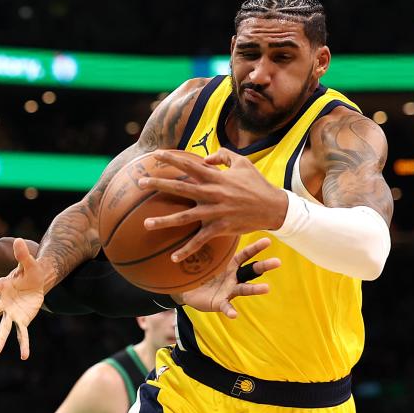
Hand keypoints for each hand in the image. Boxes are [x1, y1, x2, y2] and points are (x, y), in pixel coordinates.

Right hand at [0, 238, 45, 359]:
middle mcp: (4, 302)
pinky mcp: (22, 320)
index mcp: (3, 286)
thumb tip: (18, 240)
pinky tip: (24, 356)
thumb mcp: (29, 263)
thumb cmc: (30, 272)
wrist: (37, 283)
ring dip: (0, 339)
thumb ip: (22, 255)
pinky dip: (24, 344)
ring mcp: (12, 313)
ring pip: (4, 327)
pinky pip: (22, 334)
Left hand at [137, 149, 288, 261]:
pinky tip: (173, 258)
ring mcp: (214, 212)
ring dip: (164, 221)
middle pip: (180, 188)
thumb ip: (223, 156)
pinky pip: (199, 241)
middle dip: (158, 184)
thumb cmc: (257, 184)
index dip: (172, 159)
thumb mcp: (243, 163)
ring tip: (145, 223)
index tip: (155, 155)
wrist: (273, 208)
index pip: (189, 165)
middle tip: (140, 182)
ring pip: (184, 217)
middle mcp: (212, 193)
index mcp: (216, 177)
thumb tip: (204, 159)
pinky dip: (186, 250)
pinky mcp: (219, 228)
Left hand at [175, 237, 280, 317]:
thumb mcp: (205, 260)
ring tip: (267, 288)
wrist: (187, 292)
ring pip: (244, 289)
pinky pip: (226, 307)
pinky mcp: (220, 303)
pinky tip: (234, 315)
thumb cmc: (201, 273)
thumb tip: (210, 223)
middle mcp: (233, 278)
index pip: (245, 255)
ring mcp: (228, 291)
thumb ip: (210, 247)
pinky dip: (230, 311)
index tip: (268, 240)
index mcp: (230, 265)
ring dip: (255, 289)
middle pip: (251, 270)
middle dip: (264, 266)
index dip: (255, 248)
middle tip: (278, 262)